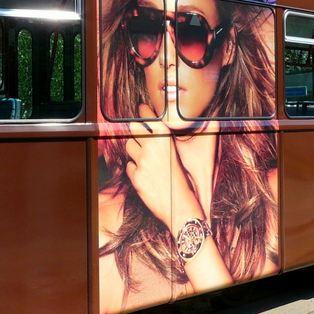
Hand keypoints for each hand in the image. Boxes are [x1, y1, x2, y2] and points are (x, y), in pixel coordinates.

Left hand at [124, 103, 205, 230]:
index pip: (149, 118)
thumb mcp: (179, 156)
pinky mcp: (135, 176)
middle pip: (133, 127)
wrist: (181, 206)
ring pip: (129, 146)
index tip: (142, 107)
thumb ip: (166, 142)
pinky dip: (135, 168)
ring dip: (134, 149)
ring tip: (143, 155)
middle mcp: (152, 147)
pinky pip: (129, 166)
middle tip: (137, 128)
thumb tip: (158, 131)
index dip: (144, 111)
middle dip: (135, 127)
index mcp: (166, 139)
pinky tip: (144, 173)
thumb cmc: (185, 181)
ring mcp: (142, 161)